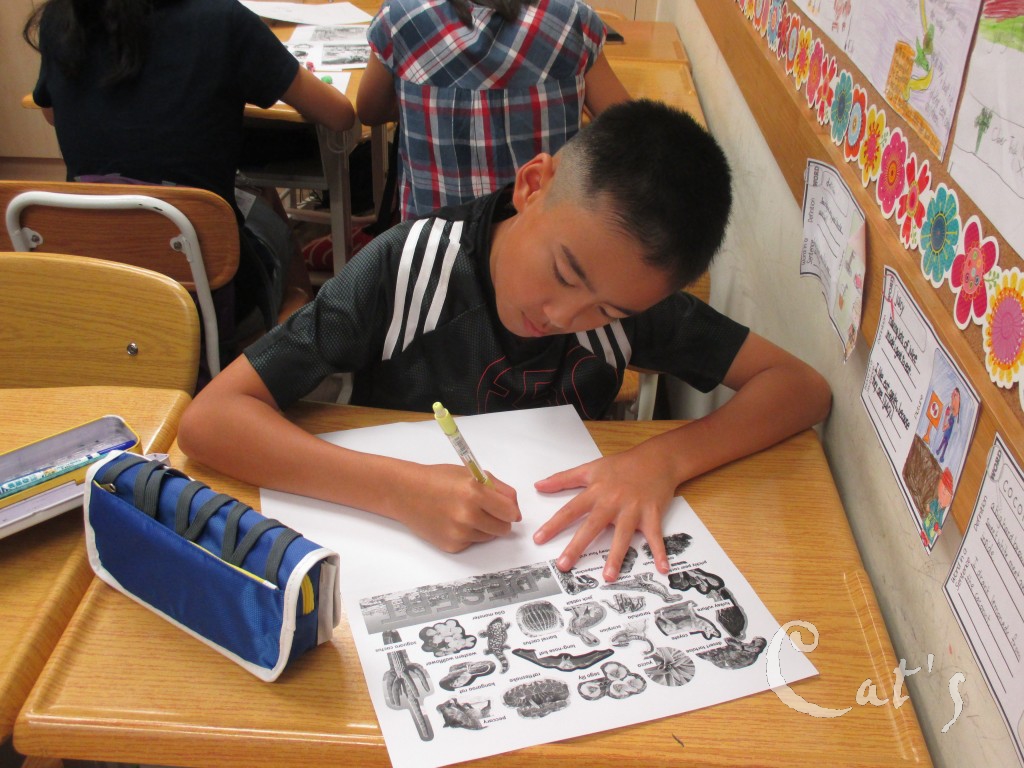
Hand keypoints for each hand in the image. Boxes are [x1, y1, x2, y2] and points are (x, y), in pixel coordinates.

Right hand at [387, 463, 520, 552]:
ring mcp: (459, 533)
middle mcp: (468, 515)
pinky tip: (453, 522)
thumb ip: (498, 488)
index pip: (511, 511)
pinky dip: (468, 534)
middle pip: (504, 528)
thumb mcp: (470, 474)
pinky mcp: (452, 545)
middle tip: (486, 510)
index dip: (510, 509)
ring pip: (489, 537)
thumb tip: (515, 509)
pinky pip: (472, 543)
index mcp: (475, 493)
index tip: (505, 507)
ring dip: (484, 527)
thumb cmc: (438, 479)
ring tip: (464, 513)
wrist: (406, 493)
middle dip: (500, 520)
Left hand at [532, 449, 677, 581]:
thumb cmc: (622, 465)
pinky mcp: (652, 515)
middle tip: (563, 565)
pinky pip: (655, 536)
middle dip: (577, 546)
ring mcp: (633, 510)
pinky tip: (662, 567)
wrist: (656, 459)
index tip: (539, 539)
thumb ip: (563, 478)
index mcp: (596, 492)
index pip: (570, 510)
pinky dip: (660, 552)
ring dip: (616, 556)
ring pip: (623, 535)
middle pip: (592, 526)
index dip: (554, 525)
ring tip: (608, 576)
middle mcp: (612, 502)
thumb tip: (539, 485)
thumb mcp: (590, 468)